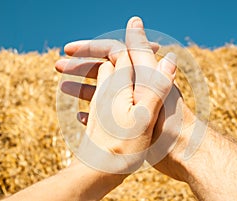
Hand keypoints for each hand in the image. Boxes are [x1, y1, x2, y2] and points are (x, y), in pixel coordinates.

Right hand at [56, 17, 176, 173]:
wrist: (179, 151)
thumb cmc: (166, 116)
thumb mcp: (150, 80)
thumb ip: (140, 51)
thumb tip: (134, 20)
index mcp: (141, 73)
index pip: (113, 51)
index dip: (90, 48)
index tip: (67, 49)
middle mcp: (136, 86)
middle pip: (104, 69)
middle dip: (81, 66)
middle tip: (57, 66)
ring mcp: (132, 104)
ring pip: (102, 91)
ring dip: (81, 86)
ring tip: (61, 87)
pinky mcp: (129, 123)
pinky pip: (106, 115)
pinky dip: (91, 112)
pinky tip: (78, 115)